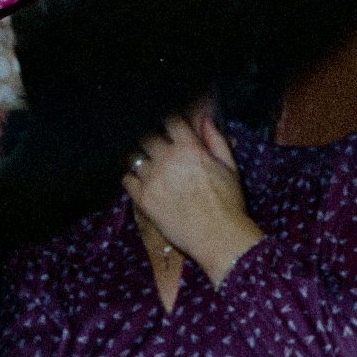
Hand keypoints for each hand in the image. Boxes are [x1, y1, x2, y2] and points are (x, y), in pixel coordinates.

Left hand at [122, 109, 263, 283]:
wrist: (219, 237)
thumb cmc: (229, 203)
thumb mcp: (229, 166)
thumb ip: (215, 139)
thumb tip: (204, 119)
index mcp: (190, 147)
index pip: (168, 120)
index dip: (165, 120)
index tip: (164, 125)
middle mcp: (168, 159)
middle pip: (145, 135)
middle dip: (148, 137)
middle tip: (151, 145)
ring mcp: (153, 178)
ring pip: (133, 156)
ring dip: (138, 157)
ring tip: (142, 161)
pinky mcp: (144, 199)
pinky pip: (126, 179)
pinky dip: (131, 177)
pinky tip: (139, 181)